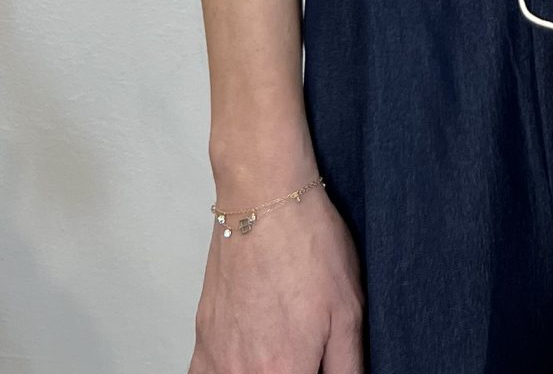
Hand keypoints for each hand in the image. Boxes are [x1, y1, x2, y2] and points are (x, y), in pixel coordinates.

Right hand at [189, 182, 364, 372]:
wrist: (264, 197)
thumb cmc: (308, 243)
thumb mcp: (349, 311)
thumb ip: (348, 368)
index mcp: (285, 372)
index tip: (320, 364)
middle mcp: (244, 373)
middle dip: (293, 371)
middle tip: (308, 351)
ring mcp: (217, 358)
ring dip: (262, 373)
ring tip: (280, 352)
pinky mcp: (202, 338)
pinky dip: (225, 372)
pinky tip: (246, 359)